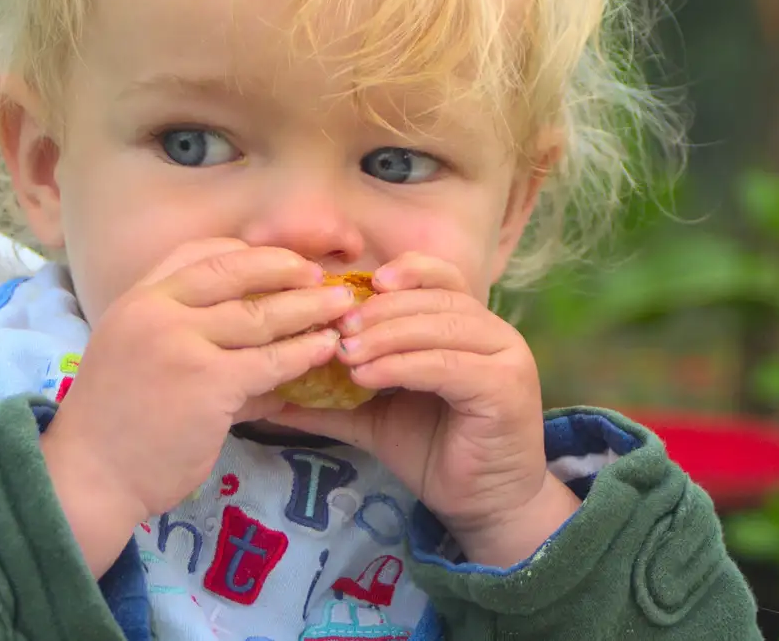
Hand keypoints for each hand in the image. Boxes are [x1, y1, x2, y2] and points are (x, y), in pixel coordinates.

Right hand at [40, 239, 352, 574]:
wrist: (91, 475)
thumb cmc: (114, 424)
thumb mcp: (136, 356)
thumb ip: (186, 338)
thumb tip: (248, 337)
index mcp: (137, 298)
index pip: (197, 252)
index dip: (245, 252)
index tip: (279, 260)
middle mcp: (157, 310)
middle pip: (234, 271)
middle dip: (286, 268)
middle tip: (321, 275)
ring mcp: (182, 344)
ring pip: (259, 315)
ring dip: (308, 308)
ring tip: (341, 308)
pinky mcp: (208, 383)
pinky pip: (269, 361)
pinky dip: (304, 353)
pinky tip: (325, 349)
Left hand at [269, 252, 579, 567]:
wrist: (482, 506)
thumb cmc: (433, 452)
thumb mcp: (375, 415)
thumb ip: (333, 397)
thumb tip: (272, 392)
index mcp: (468, 325)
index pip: (440, 276)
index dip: (403, 272)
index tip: (359, 285)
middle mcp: (493, 332)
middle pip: (434, 298)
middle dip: (380, 310)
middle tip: (336, 328)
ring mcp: (506, 356)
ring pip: (441, 326)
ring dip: (387, 335)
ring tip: (345, 353)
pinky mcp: (506, 387)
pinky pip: (448, 365)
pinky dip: (404, 365)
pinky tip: (368, 376)